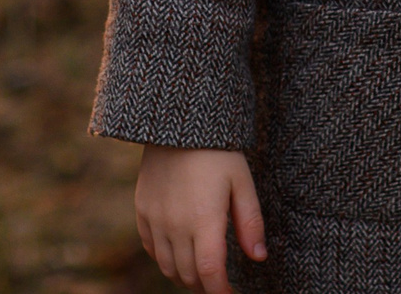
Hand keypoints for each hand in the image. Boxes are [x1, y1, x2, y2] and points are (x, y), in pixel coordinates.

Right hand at [134, 146, 265, 293]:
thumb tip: (258, 257)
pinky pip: (151, 248)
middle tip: (220, 281)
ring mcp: (155, 219)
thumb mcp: (242, 182)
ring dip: (185, 276)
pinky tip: (179, 253)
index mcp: (204, 220)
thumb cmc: (217, 151)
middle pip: (189, 276)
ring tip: (201, 271)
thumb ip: (250, 222)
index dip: (221, 291)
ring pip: (167, 267)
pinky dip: (165, 259)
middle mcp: (176, 226)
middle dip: (206, 285)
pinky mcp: (142, 210)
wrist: (177, 123)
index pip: (211, 274)